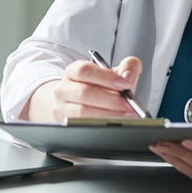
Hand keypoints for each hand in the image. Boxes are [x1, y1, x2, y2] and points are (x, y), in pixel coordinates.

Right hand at [27, 56, 143, 120]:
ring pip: (82, 111)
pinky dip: (101, 124)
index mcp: (73, 71)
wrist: (82, 105)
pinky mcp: (66, 123)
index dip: (106, 77)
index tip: (125, 83)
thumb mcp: (114, 75)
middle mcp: (64, 88)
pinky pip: (83, 125)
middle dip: (111, 99)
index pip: (85, 70)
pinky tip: (113, 122)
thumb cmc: (100, 89)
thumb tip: (128, 76)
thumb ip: (128, 67)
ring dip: (108, 114)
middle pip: (84, 92)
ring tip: (125, 115)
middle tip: (129, 104)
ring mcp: (62, 107)